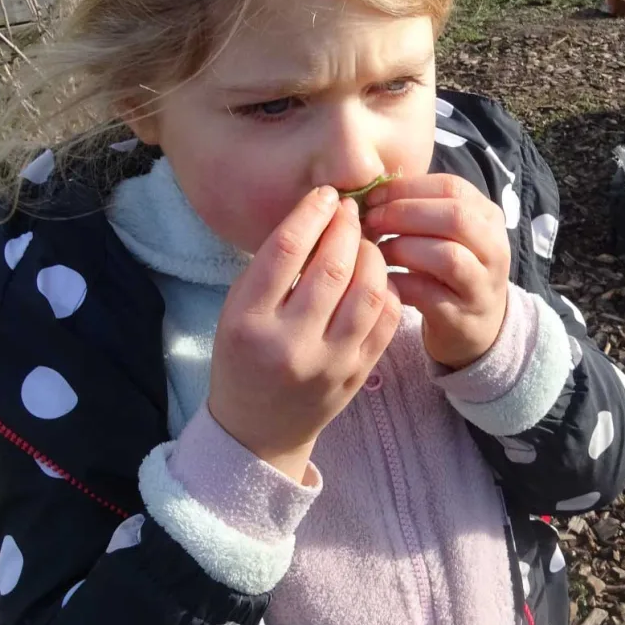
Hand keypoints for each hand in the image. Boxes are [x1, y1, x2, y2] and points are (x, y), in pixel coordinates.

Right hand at [208, 187, 400, 481]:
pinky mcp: (357, 373)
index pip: (285, 251)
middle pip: (332, 267)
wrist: (257, 429)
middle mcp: (289, 343)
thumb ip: (273, 267)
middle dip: (346, 228)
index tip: (325, 195)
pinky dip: (386, 290)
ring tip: (363, 243)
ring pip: (368, 292)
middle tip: (350, 211)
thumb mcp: (238, 309)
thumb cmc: (244, 357)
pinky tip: (375, 278)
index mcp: (247, 321)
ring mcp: (329, 362)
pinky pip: (386, 320)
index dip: (311, 213)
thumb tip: (320, 214)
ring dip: (372, 256)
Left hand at [362, 174, 509, 369]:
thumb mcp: (445, 233)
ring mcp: (482, 284)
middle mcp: (494, 248)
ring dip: (402, 249)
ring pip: (447, 256)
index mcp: (487, 217)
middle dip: (404, 214)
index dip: (407, 188)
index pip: (451, 187)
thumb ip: (420, 209)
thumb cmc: (448, 271)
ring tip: (378, 252)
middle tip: (371, 221)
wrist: (475, 327)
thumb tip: (371, 193)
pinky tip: (382, 280)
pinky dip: (398, 283)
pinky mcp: (462, 316)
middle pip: (454, 217)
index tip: (373, 196)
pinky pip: (427, 293)